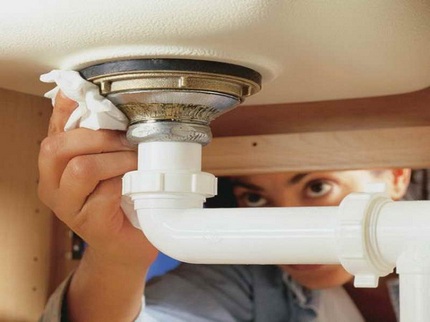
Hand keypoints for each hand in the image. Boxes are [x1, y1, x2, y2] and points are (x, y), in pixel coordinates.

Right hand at [38, 92, 157, 268]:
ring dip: (116, 160)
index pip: (54, 129)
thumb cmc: (119, 201)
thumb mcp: (107, 165)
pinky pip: (105, 192)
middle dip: (98, 136)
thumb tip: (107, 106)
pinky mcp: (89, 223)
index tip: (86, 92)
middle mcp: (52, 185)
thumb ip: (101, 141)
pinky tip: (135, 184)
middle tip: (127, 138)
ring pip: (82, 168)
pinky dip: (124, 182)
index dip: (67, 108)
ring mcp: (67, 207)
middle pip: (59, 147)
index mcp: (54, 166)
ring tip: (135, 161)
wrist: (127, 245)